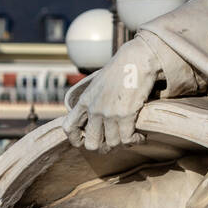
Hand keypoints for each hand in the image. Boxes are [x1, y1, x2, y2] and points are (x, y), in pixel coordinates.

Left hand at [63, 38, 160, 152]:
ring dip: (122, 144)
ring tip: (130, 138)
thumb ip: (92, 101)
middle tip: (112, 143)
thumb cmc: (119, 70)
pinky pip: (127, 140)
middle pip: (91, 143)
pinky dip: (134, 141)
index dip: (74, 139)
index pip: (68, 127)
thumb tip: (93, 116)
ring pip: (112, 143)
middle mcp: (94, 109)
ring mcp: (109, 113)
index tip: (82, 143)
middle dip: (102, 148)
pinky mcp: (125, 115)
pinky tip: (140, 137)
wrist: (135, 60)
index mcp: (84, 101)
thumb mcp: (97, 84)